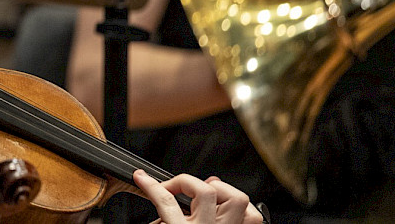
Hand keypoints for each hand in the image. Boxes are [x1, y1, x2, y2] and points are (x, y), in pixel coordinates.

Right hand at [134, 170, 263, 223]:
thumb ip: (162, 221)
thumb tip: (157, 205)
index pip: (166, 201)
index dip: (151, 184)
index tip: (141, 176)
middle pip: (206, 192)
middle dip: (188, 183)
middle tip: (174, 188)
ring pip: (237, 199)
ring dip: (219, 190)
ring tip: (204, 192)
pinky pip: (253, 217)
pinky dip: (242, 209)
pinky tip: (226, 207)